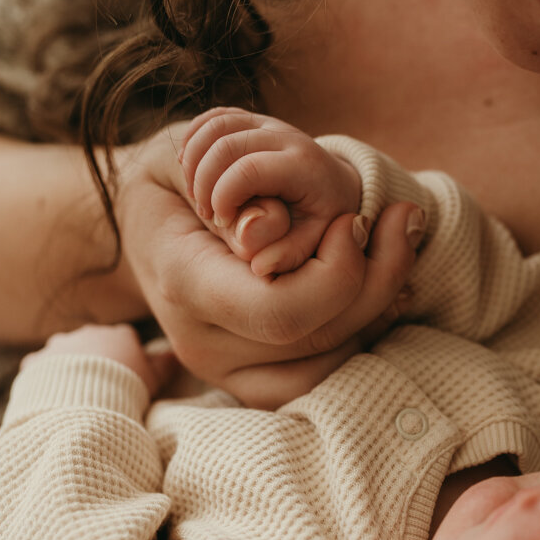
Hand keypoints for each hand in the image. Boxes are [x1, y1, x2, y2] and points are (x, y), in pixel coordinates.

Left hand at [23, 325, 176, 397]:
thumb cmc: (125, 390)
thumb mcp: (154, 379)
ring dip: (70, 367)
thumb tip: (178, 354)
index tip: (128, 378)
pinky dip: (44, 376)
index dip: (127, 358)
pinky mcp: (36, 361)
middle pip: (95, 343)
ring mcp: (60, 345)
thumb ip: (167, 364)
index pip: (125, 339)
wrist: (83, 404)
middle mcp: (88, 333)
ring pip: (66, 353)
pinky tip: (51, 395)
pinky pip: (39, 366)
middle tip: (102, 387)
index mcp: (118, 334)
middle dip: (97, 360)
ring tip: (76, 394)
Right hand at [115, 124, 420, 395]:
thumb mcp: (184, 161)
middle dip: (379, 282)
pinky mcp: (246, 377)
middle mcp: (202, 342)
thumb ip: (227, 181)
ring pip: (327, 363)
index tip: (353, 220)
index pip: (277, 310)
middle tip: (401, 221)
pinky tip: (386, 291)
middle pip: (315, 339)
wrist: (138, 230)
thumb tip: (265, 229)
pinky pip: (316, 378)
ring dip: (381, 306)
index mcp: (182, 283)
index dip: (335, 273)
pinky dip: (359, 335)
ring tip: (400, 246)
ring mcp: (223, 369)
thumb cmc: (168, 183)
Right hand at [180, 107, 361, 275]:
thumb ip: (288, 254)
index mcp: (303, 166)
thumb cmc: (320, 221)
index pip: (248, 170)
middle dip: (203, 181)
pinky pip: (214, 118)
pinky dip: (194, 140)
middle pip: (225, 143)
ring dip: (194, 159)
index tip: (222, 222)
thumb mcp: (312, 241)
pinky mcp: (254, 120)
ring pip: (216, 124)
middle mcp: (286, 136)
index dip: (223, 196)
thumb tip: (259, 267)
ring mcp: (269, 123)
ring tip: (195, 195)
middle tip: (204, 213)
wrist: (336, 186)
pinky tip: (190, 172)